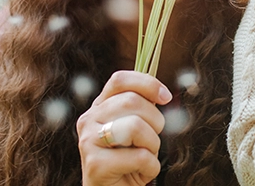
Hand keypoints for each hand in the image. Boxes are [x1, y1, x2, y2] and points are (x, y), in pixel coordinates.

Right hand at [77, 71, 170, 185]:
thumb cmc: (130, 162)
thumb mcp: (136, 130)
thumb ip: (142, 109)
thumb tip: (163, 94)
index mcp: (98, 108)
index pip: (119, 80)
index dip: (147, 84)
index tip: (166, 97)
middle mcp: (88, 121)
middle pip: (132, 101)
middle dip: (155, 122)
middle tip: (152, 141)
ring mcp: (88, 142)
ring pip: (135, 127)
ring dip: (153, 146)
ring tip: (145, 158)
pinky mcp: (95, 165)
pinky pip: (139, 157)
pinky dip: (151, 168)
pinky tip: (141, 174)